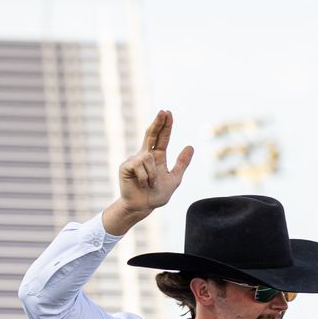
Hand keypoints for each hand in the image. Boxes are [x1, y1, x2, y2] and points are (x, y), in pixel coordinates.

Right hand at [103, 111, 193, 233]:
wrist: (142, 207)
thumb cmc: (156, 195)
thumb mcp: (174, 179)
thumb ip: (181, 164)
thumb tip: (191, 146)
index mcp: (157, 157)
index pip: (162, 138)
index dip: (165, 126)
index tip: (168, 113)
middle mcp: (145, 155)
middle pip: (151, 134)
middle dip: (157, 123)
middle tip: (163, 112)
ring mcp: (134, 159)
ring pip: (148, 158)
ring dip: (153, 175)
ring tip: (150, 184)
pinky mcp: (126, 166)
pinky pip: (140, 167)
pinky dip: (145, 178)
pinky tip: (141, 184)